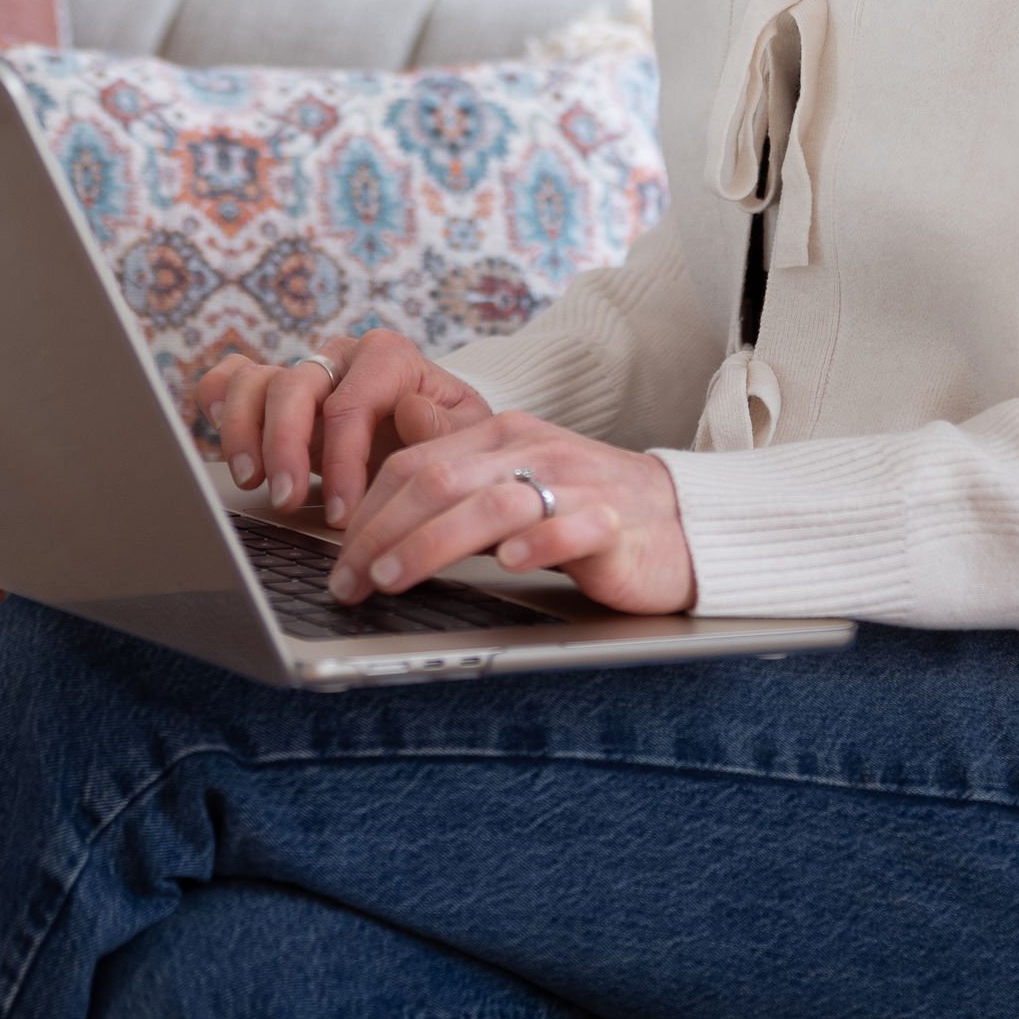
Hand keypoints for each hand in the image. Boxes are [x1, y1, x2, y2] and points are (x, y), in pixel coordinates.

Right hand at [195, 329, 493, 530]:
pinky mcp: (274, 392)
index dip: (341, 461)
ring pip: (254, 380)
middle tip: (286, 499)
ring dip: (243, 432)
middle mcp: (339, 358)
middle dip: (284, 447)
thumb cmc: (450, 442)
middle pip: (293, 386)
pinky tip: (226, 442)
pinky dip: (217, 402)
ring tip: (252, 480)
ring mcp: (304, 372)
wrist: (436, 444)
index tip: (342, 514)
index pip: (351, 403)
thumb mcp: (468, 440)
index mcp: (388, 357)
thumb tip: (411, 410)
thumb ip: (445, 428)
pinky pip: (230, 379)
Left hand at [331, 409, 694, 616]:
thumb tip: (384, 461)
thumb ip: (453, 475)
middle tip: (346, 583)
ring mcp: (576, 484)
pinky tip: (508, 565)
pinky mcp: (615, 523)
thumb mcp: (511, 484)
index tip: (337, 561)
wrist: (681, 522)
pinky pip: (570, 527)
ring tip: (392, 578)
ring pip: (492, 505)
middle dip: (380, 534)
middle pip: (440, 483)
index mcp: (502, 435)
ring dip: (432, 543)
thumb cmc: (584, 509)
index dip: (366, 512)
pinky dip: (535, 544)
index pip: (415, 464)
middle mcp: (533, 449)